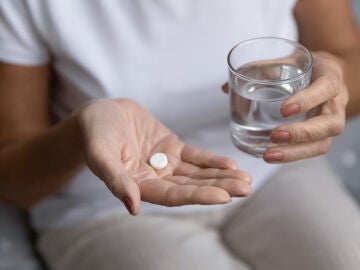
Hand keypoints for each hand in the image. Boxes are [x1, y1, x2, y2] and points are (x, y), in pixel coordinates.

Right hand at [78, 99, 251, 214]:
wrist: (99, 114)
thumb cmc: (94, 134)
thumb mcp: (100, 154)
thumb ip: (116, 180)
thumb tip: (132, 207)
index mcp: (138, 185)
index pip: (172, 195)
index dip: (197, 196)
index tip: (223, 197)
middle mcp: (155, 178)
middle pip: (191, 186)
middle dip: (218, 188)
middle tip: (245, 189)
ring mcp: (165, 163)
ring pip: (197, 173)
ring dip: (221, 176)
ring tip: (246, 180)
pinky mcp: (171, 147)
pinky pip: (194, 156)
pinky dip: (212, 160)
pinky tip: (231, 164)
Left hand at [222, 52, 348, 162]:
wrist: (323, 74)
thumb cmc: (303, 67)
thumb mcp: (285, 61)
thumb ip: (258, 71)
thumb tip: (225, 87)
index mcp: (329, 76)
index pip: (326, 88)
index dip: (307, 100)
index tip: (283, 110)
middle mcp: (336, 101)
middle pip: (329, 124)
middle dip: (301, 134)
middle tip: (274, 136)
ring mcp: (331, 121)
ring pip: (323, 143)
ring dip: (295, 152)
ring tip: (269, 155)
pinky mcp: (323, 135)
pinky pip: (313, 150)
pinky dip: (292, 155)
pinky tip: (272, 156)